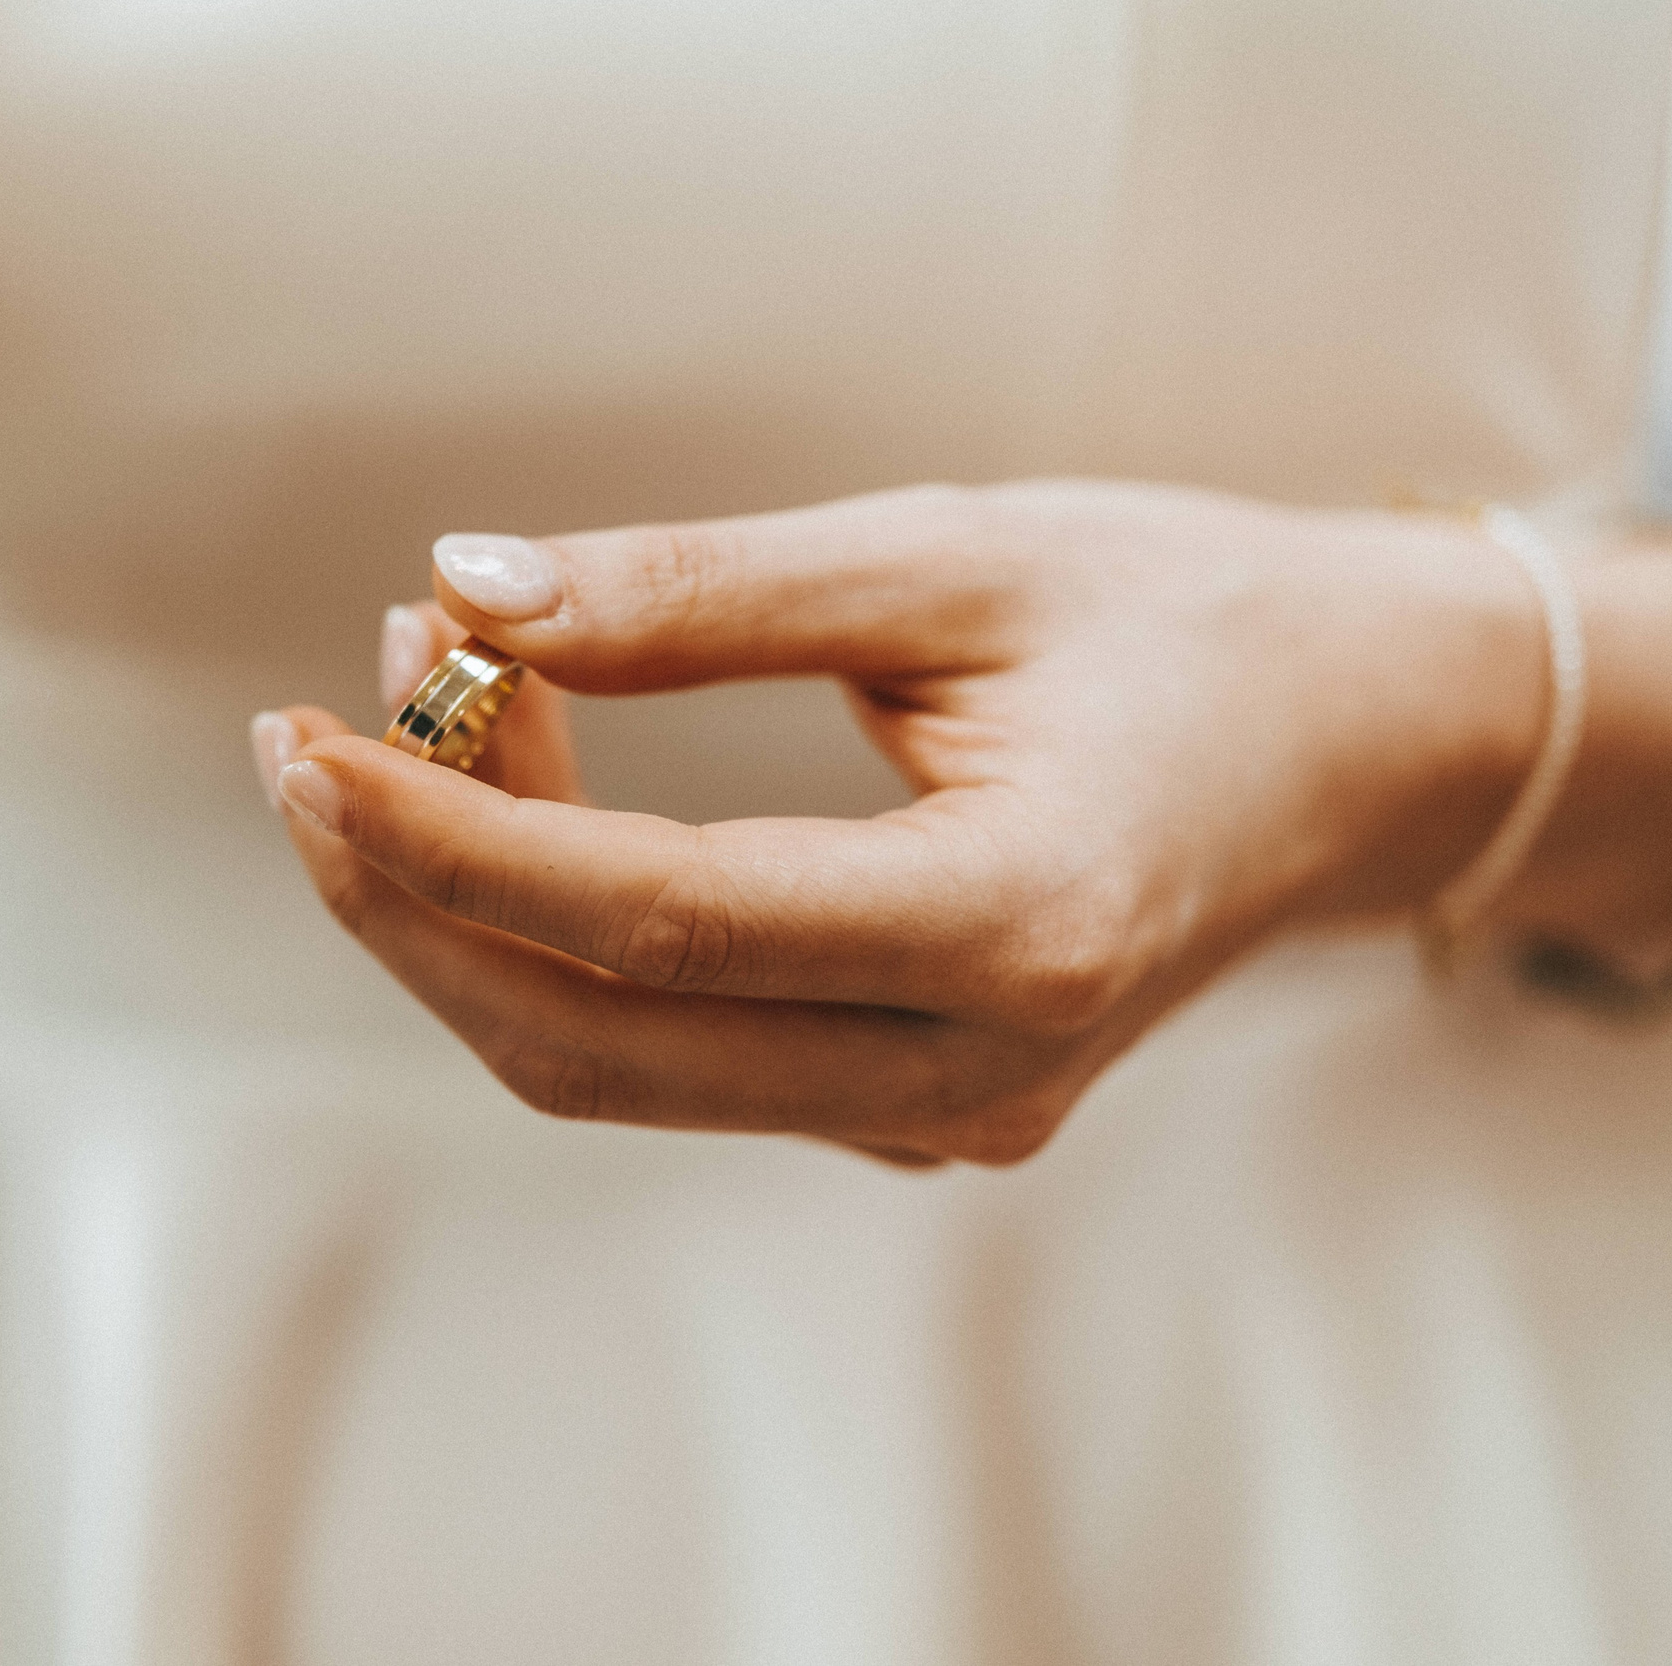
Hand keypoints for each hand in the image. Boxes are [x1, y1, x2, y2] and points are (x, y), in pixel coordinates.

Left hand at [254, 481, 1544, 1164]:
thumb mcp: (952, 557)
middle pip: (598, 1041)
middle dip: (413, 898)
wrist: (1365, 743)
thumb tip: (465, 591)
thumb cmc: (1188, 619)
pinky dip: (567, 925)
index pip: (659, 927)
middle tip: (307, 734)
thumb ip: (701, 594)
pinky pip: (681, 1043)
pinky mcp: (907, 1098)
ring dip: (478, 903)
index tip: (309, 749)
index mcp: (1021, 926)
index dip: (454, 844)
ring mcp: (942, 1113)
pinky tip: (524, 779)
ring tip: (418, 700)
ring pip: (620, 1060)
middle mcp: (975, 1069)